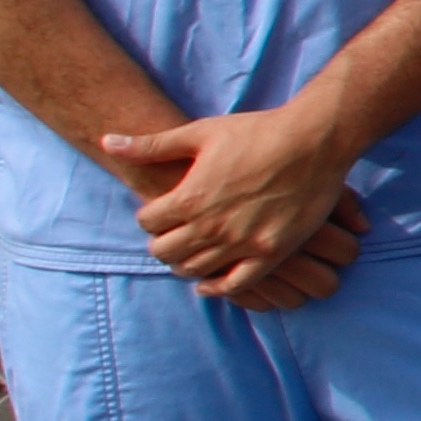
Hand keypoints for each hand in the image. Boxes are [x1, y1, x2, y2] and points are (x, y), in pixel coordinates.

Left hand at [105, 106, 368, 306]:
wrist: (314, 139)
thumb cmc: (257, 131)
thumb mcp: (200, 132)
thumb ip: (150, 145)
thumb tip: (105, 141)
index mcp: (190, 197)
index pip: (147, 223)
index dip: (151, 217)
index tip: (162, 212)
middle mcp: (211, 225)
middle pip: (165, 252)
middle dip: (164, 243)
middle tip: (174, 236)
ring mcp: (242, 242)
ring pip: (195, 270)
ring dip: (187, 264)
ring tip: (193, 253)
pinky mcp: (271, 251)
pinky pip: (236, 285)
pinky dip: (218, 289)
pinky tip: (211, 282)